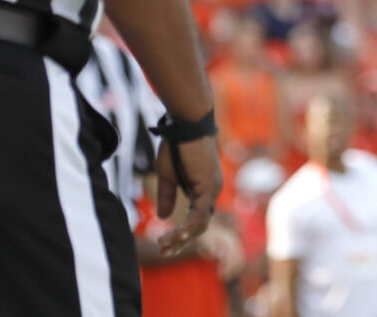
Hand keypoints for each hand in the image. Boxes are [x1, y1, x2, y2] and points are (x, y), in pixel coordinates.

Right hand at [154, 132, 222, 253]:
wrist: (185, 123)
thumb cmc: (175, 145)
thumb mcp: (167, 175)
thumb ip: (168, 196)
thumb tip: (164, 216)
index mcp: (202, 188)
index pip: (196, 218)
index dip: (181, 233)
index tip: (164, 244)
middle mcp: (211, 191)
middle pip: (199, 225)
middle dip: (181, 240)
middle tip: (164, 252)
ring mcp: (213, 189)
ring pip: (200, 223)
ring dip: (181, 237)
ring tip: (163, 245)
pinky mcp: (209, 186)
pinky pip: (200, 214)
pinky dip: (188, 227)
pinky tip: (175, 235)